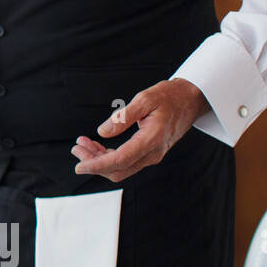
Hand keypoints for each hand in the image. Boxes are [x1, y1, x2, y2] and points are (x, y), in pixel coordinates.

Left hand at [71, 79, 209, 182]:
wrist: (190, 100)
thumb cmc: (169, 97)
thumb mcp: (145, 99)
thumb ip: (123, 117)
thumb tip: (102, 132)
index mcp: (152, 139)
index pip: (120, 160)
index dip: (97, 165)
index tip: (79, 166)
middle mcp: (153, 153)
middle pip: (118, 169)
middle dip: (93, 163)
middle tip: (76, 148)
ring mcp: (152, 155)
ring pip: (121, 167)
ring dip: (98, 159)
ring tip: (82, 144)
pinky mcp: (149, 153)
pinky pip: (126, 161)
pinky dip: (108, 156)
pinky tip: (96, 145)